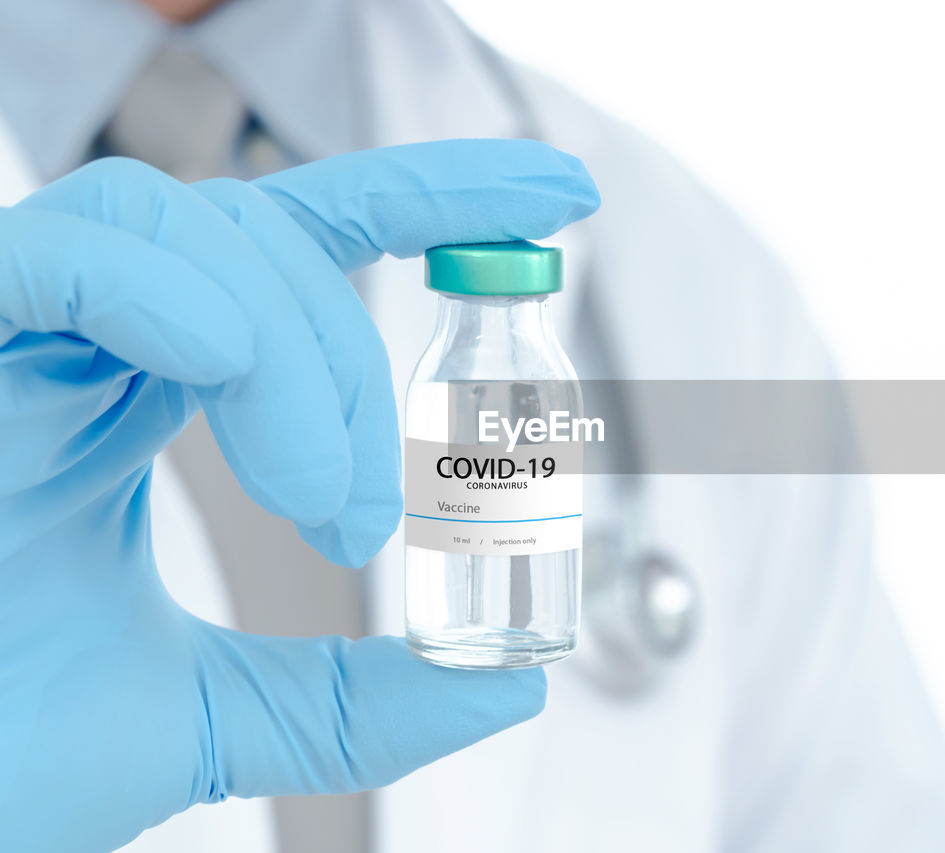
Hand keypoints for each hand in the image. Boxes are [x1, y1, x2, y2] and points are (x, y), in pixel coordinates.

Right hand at [0, 141, 599, 851]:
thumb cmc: (3, 752)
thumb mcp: (215, 721)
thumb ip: (357, 700)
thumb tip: (506, 687)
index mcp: (151, 396)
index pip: (310, 245)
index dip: (437, 197)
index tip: (559, 195)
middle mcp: (93, 345)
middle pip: (264, 241)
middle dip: (350, 357)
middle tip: (364, 515)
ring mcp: (19, 337)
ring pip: (186, 226)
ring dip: (289, 347)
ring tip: (316, 497)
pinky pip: (63, 254)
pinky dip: (160, 292)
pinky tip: (218, 366)